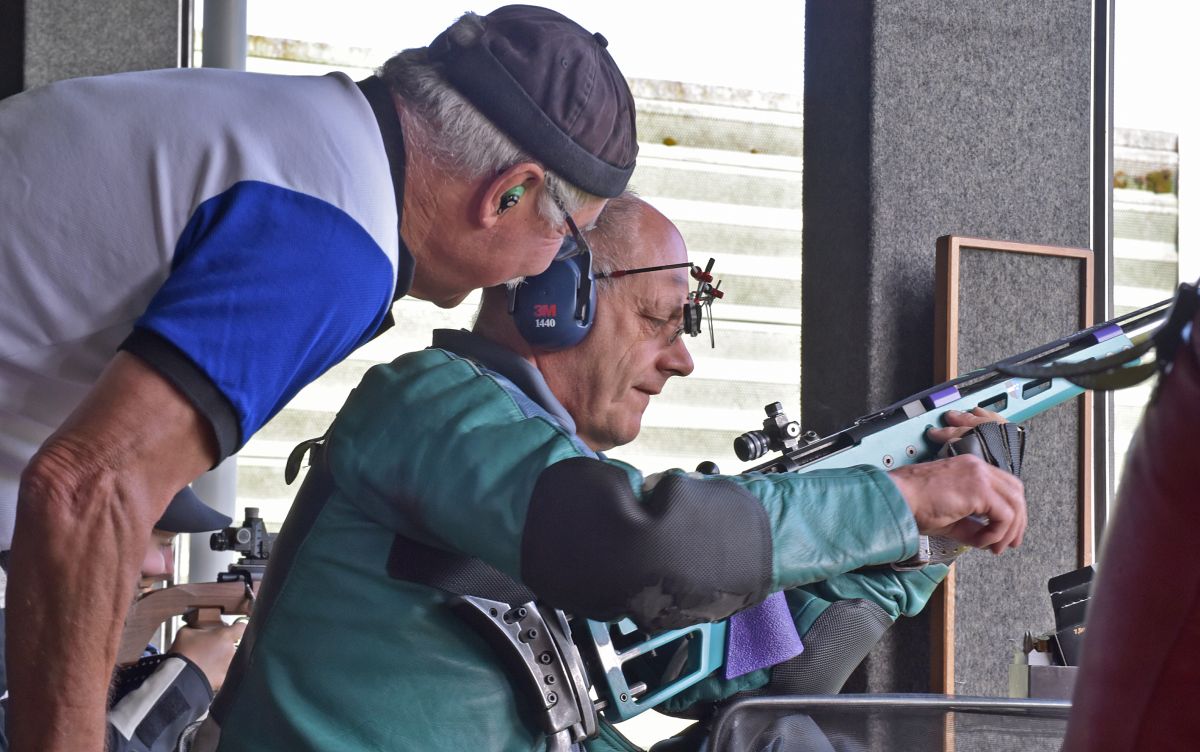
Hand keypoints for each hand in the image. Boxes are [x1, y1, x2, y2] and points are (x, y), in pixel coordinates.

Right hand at [168, 621, 246, 691]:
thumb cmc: (184, 653)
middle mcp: (231, 650)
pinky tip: (204, 671)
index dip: (236, 628)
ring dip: (219, 660)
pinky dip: (215, 672)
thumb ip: (197, 628)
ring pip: (227, 659)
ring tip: (204, 661)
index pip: (241, 627)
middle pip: (232, 645)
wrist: (180, 677)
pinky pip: (222, 673)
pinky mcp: (224, 679)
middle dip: (222, 646)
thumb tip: (196, 629)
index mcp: (225, 636)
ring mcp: (229, 666)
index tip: (231, 629)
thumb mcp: (186, 632)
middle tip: (208, 648)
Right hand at [888, 406, 1026, 553]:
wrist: (897, 499)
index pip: (1004, 486)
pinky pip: (1004, 516)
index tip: (1004, 535)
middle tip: (1009, 544)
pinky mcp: (979, 489)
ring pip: (1014, 504)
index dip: (1010, 512)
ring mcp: (980, 475)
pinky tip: (982, 542)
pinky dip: (997, 533)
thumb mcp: (949, 517)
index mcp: (970, 468)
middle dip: (1017, 521)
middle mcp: (978, 467)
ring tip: (994, 548)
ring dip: (1008, 531)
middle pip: (1016, 492)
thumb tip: (988, 540)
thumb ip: (971, 526)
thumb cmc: (912, 505)